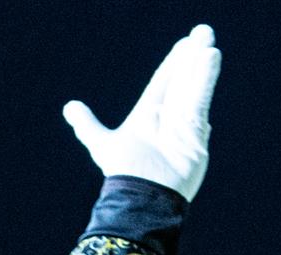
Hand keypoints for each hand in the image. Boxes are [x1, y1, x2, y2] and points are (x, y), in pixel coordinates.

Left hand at [62, 22, 221, 201]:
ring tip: (207, 41)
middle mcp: (169, 117)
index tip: (185, 43)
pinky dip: (205, 80)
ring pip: (193, 87)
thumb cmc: (123, 172)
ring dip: (200, 65)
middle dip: (192, 57)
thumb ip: (87, 126)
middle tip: (202, 33)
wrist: (141, 196)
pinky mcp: (196, 132)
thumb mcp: (102, 145)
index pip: (164, 81)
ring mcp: (184, 125)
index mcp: (149, 115)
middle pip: (183, 79)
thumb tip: (69, 107)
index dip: (175, 62)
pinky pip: (200, 100)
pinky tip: (210, 58)